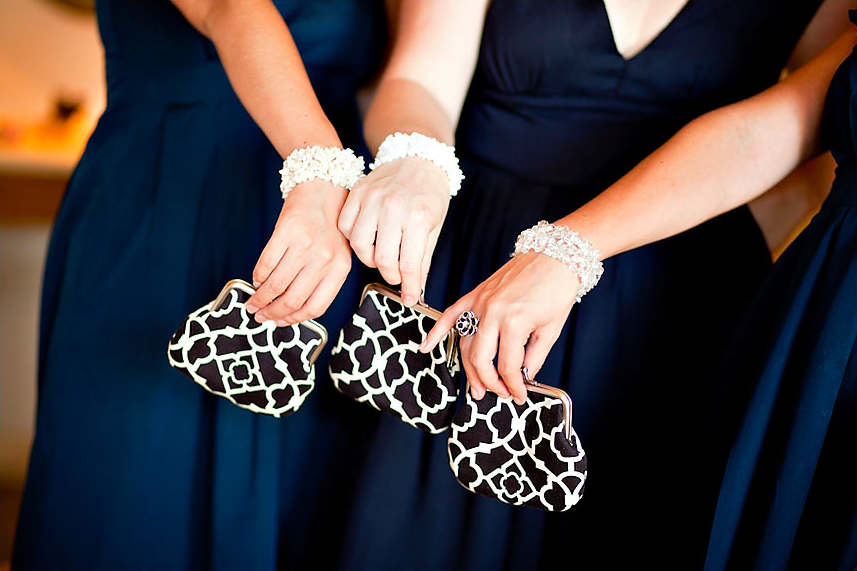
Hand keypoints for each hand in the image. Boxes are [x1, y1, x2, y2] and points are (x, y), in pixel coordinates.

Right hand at [245, 179, 350, 324]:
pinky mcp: (285, 232)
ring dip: (260, 298)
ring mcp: (304, 245)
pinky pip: (265, 264)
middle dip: (273, 313)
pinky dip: (257, 277)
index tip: (280, 322)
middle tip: (260, 316)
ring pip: (276, 285)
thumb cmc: (331, 224)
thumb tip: (293, 308)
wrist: (324, 186)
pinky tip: (256, 281)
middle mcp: (324, 259)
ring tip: (252, 302)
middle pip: (293, 299)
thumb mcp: (338, 253)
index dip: (294, 319)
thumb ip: (323, 278)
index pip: (316, 306)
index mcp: (340, 268)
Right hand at [337, 156, 449, 305]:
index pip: (409, 263)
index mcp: (419, 216)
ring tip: (382, 256)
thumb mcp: (434, 225)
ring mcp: (372, 198)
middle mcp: (394, 207)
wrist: (417, 156)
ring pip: (359, 245)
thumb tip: (414, 289)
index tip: (408, 298)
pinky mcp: (357, 193)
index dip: (408, 286)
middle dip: (390, 275)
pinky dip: (353, 238)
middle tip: (396, 275)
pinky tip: (367, 238)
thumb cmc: (429, 192)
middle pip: (381, 259)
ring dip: (369, 259)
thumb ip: (423, 259)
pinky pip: (345, 226)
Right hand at [420, 252, 579, 404]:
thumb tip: (523, 376)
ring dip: (468, 368)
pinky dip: (437, 331)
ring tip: (476, 387)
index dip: (514, 385)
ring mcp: (481, 302)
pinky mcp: (476, 294)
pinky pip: (451, 314)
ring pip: (465, 343)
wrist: (556, 254)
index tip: (519, 394)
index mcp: (514, 322)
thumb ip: (534, 357)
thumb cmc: (557, 287)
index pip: (508, 366)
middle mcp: (492, 312)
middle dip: (489, 382)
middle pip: (480, 359)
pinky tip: (426, 346)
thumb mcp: (551, 329)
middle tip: (497, 394)